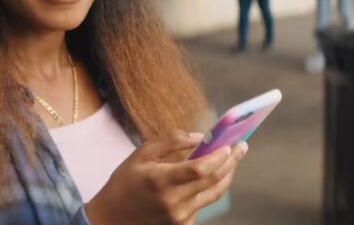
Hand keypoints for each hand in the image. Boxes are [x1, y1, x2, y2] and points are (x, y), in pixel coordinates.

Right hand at [85, 132, 247, 224]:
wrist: (112, 218)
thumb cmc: (125, 182)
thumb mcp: (141, 154)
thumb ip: (170, 142)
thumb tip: (199, 137)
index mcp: (161, 181)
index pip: (199, 169)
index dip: (218, 157)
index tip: (231, 144)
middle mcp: (174, 202)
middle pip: (213, 181)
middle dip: (231, 162)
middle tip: (241, 147)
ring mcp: (180, 217)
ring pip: (213, 194)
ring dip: (226, 175)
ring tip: (233, 160)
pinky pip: (203, 203)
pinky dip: (210, 188)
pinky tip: (212, 176)